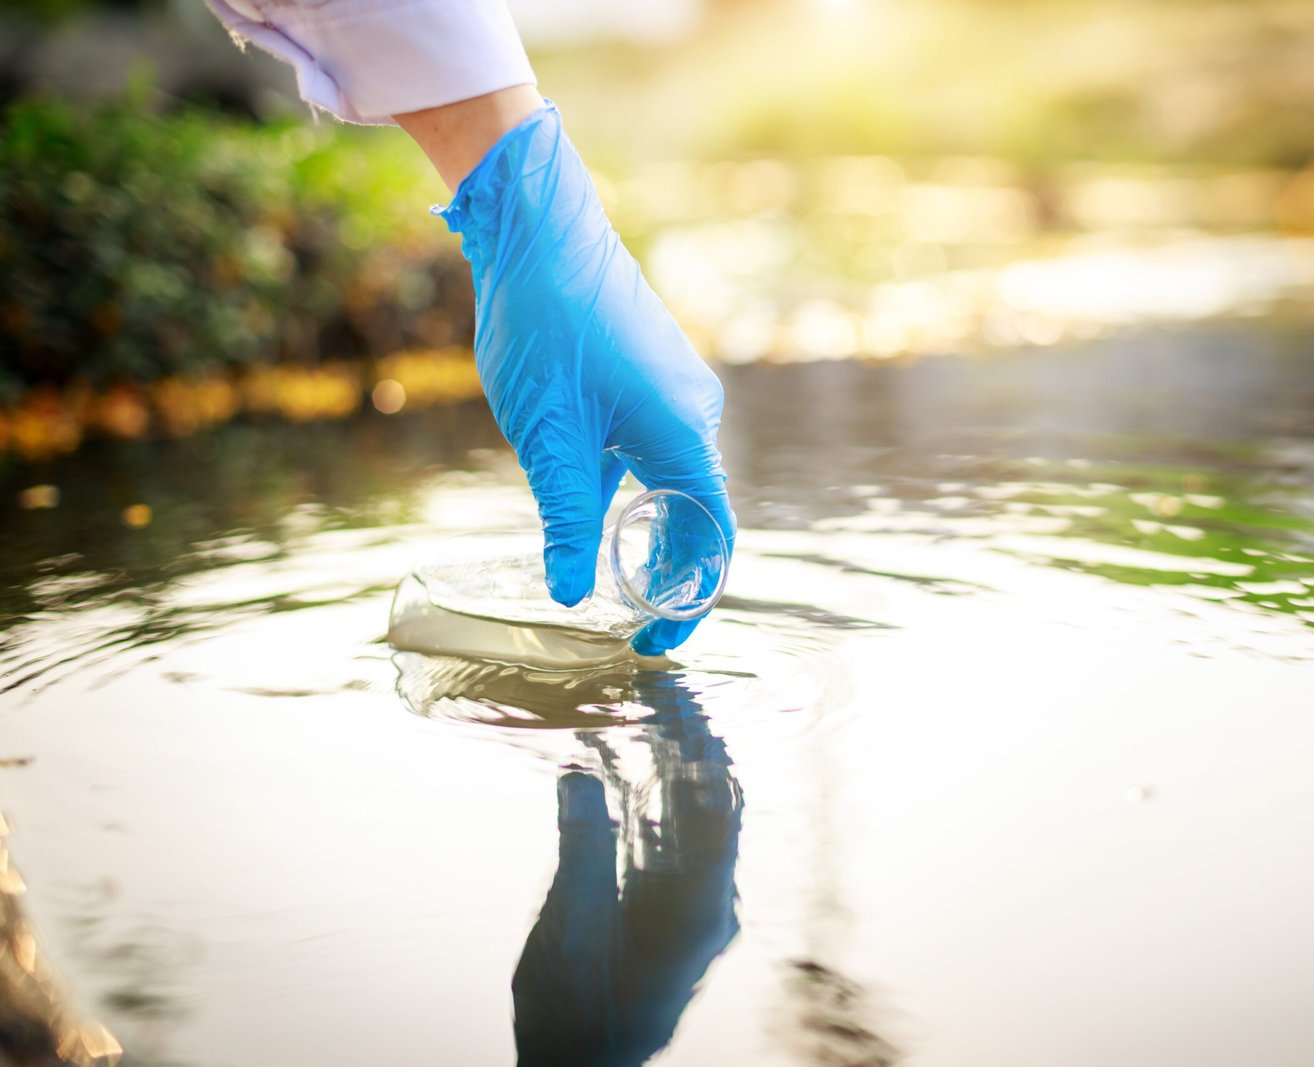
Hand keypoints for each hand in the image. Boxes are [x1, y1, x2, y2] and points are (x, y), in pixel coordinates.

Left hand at [436, 103, 733, 654]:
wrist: (540, 229)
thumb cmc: (545, 326)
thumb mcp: (549, 439)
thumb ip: (566, 521)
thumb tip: (570, 595)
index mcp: (683, 435)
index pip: (711, 539)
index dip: (690, 599)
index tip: (654, 642)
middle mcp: (695, 416)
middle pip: (700, 516)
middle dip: (671, 576)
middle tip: (630, 624)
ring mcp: (676, 394)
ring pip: (676, 484)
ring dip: (650, 534)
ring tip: (612, 579)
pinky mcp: (652, 378)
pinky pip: (656, 452)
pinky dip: (635, 493)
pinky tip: (594, 509)